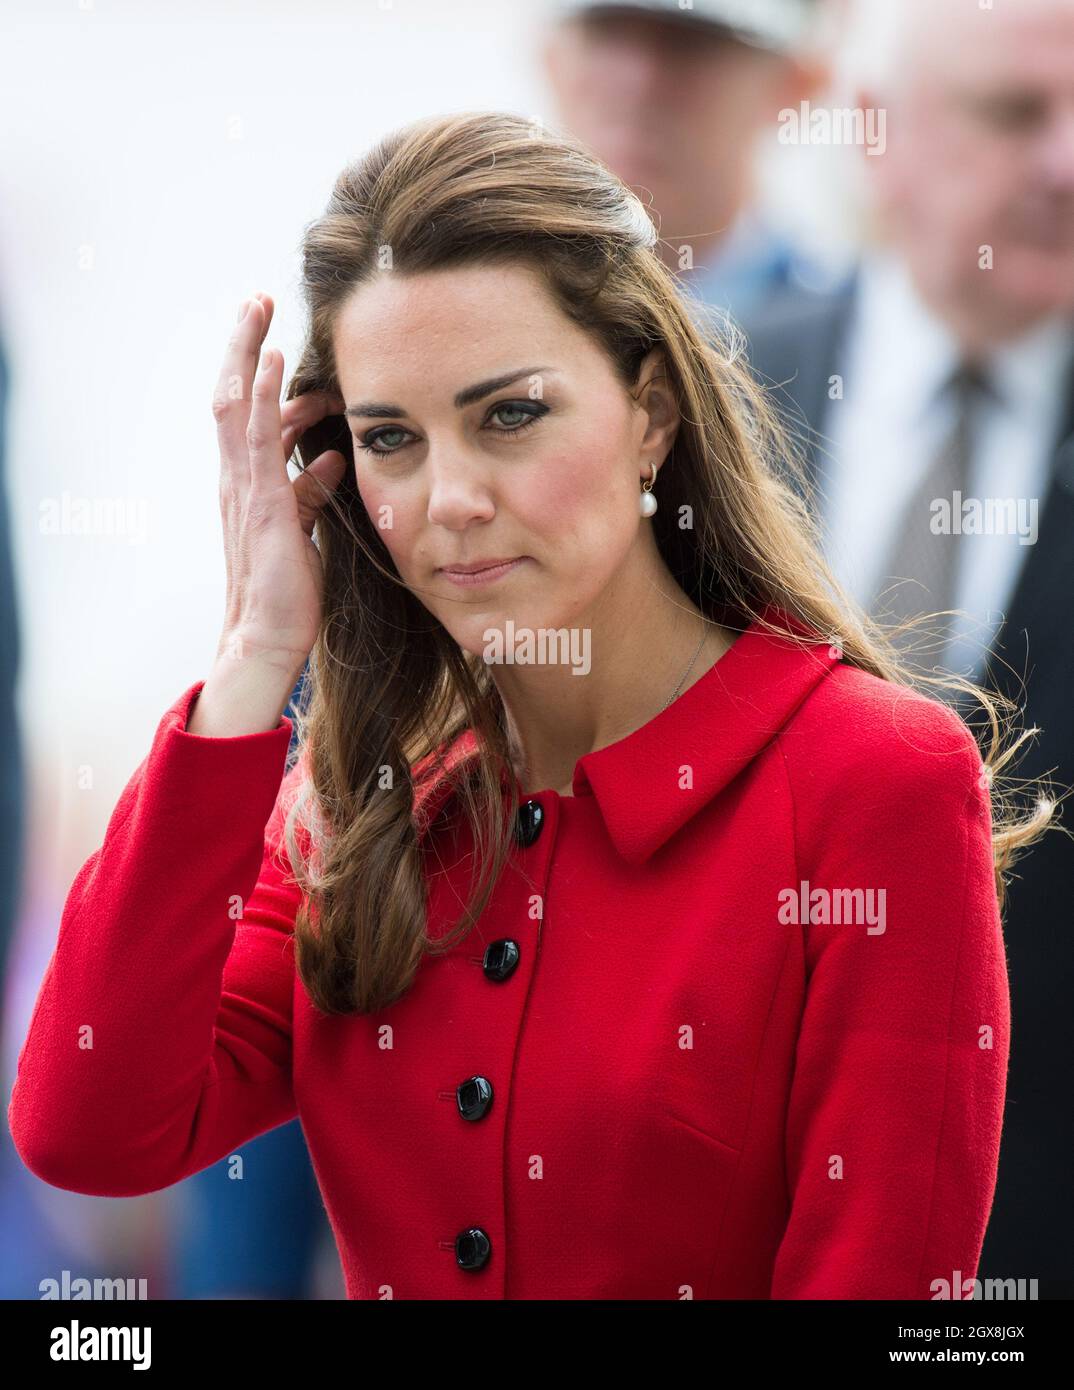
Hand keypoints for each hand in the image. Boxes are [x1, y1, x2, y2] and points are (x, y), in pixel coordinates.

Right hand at [211, 291, 347, 672]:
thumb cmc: (287, 590)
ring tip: (259, 306)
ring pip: (237, 404)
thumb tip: (330, 456)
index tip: (274, 337)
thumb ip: (311, 490)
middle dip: (243, 345)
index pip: (248, 414)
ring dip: (248, 352)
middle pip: (232, 395)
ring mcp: (244, 489)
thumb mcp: (304, 528)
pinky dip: (264, 396)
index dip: (257, 373)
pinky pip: (258, 438)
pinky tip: (274, 361)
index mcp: (248, 484)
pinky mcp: (262, 504)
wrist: (268, 637)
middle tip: (256, 299)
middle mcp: (237, 479)